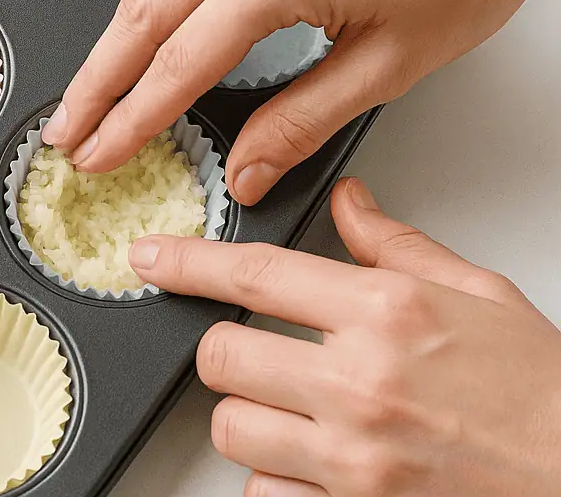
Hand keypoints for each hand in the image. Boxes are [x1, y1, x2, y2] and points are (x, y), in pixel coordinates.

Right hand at [42, 0, 560, 203]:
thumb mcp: (388, 64)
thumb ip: (302, 120)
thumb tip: (245, 167)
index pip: (179, 64)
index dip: (130, 119)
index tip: (95, 154)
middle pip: (143, 13)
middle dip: (96, 80)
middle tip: (64, 128)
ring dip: (123, 30)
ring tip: (99, 81)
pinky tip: (157, 9)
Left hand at [128, 177, 560, 495]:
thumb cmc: (538, 392)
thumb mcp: (474, 292)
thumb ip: (395, 244)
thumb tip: (348, 202)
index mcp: (385, 312)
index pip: (254, 273)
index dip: (186, 261)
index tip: (149, 256)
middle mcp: (360, 382)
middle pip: (222, 355)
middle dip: (222, 348)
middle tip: (251, 349)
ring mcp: (353, 457)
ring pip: (231, 426)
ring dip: (247, 413)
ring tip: (291, 407)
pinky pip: (263, 493)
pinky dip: (275, 477)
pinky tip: (310, 460)